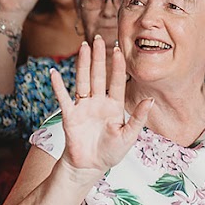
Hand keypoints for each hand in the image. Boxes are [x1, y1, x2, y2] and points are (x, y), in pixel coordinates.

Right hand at [49, 36, 153, 177]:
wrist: (90, 166)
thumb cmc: (111, 153)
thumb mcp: (129, 136)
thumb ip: (139, 118)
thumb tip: (151, 100)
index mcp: (114, 106)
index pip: (117, 82)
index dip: (117, 66)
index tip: (119, 49)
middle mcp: (98, 102)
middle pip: (98, 76)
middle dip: (99, 57)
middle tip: (99, 38)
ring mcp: (83, 107)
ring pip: (83, 80)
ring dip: (83, 64)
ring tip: (83, 47)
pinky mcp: (70, 115)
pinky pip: (63, 98)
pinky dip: (58, 86)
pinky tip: (54, 72)